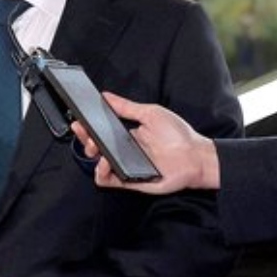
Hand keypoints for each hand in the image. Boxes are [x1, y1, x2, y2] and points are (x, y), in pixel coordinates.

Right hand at [72, 93, 219, 193]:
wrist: (196, 157)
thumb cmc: (178, 135)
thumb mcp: (151, 113)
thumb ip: (127, 107)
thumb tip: (107, 96)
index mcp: (128, 134)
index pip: (102, 131)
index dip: (88, 127)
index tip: (80, 119)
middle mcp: (125, 150)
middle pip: (97, 146)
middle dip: (85, 139)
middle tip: (84, 132)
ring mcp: (127, 165)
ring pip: (99, 164)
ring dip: (92, 156)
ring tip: (94, 148)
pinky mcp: (130, 180)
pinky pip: (110, 180)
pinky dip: (102, 174)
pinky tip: (104, 164)